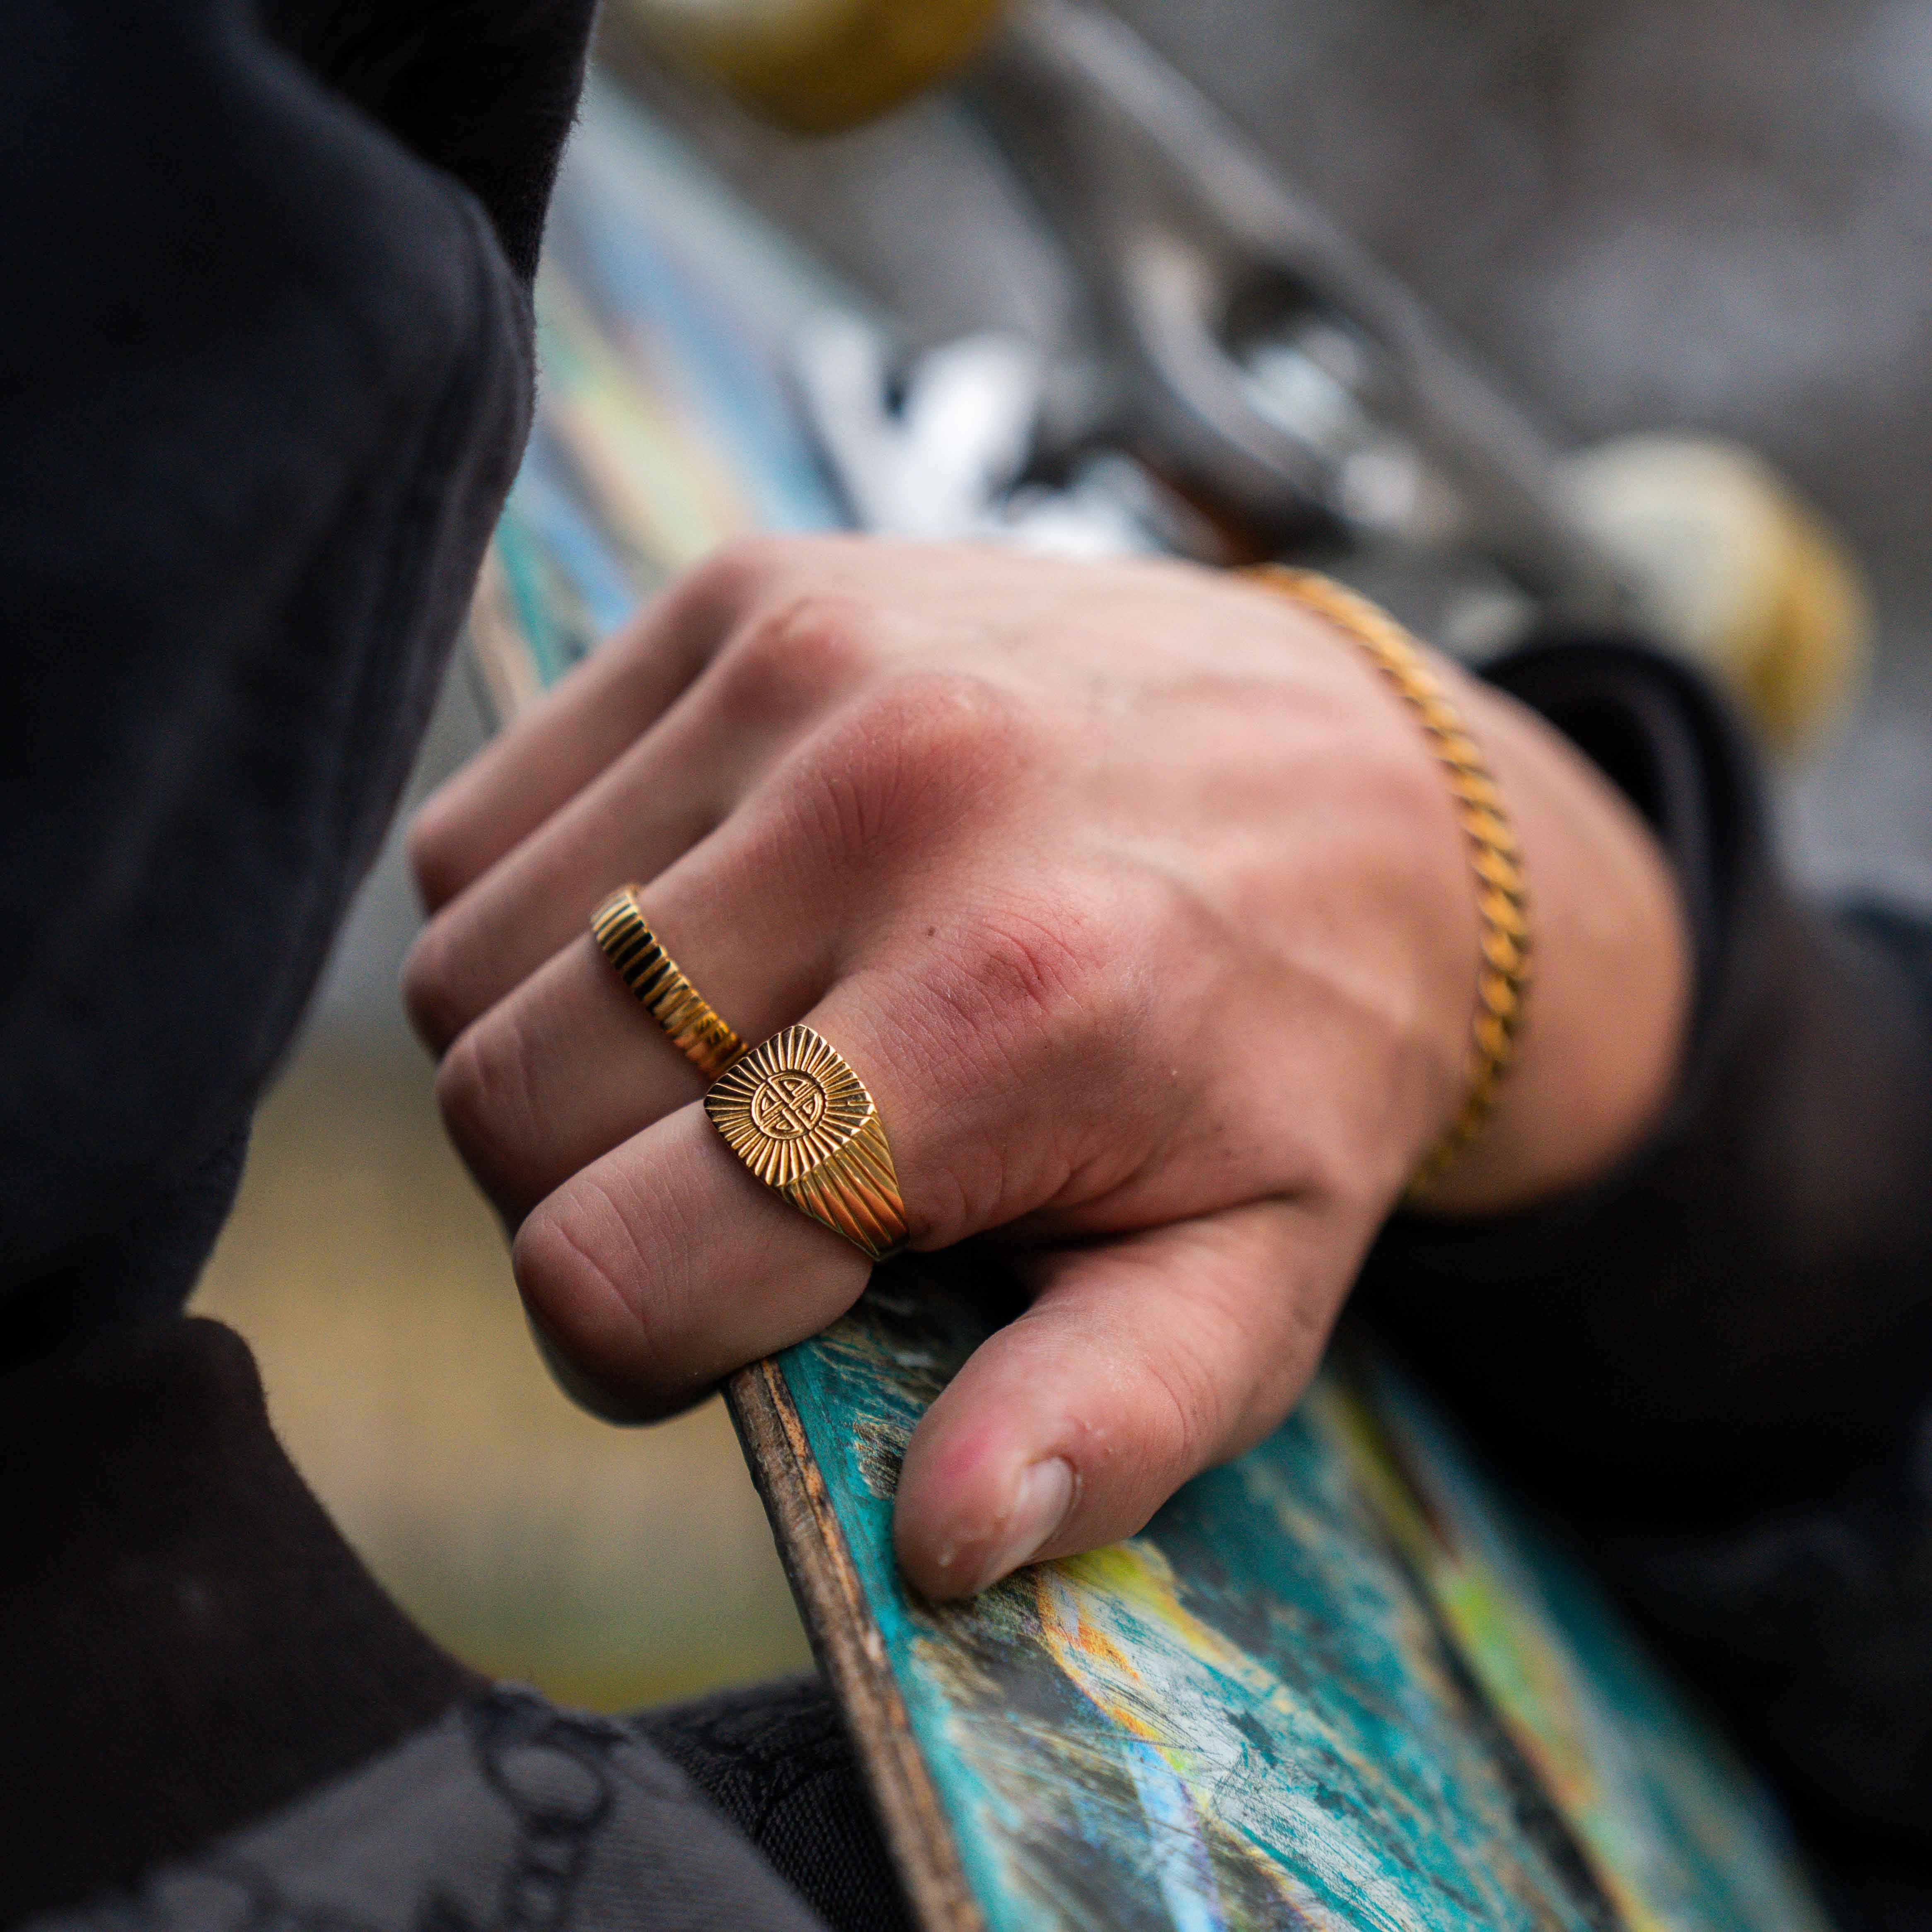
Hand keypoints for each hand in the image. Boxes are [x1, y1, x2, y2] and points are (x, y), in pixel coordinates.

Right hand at [404, 537, 1687, 1595]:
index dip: (641, 1351)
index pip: (625, 1260)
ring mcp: (805, 667)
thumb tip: (939, 1547)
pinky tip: (701, 938)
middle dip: (588, 1205)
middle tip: (736, 1188)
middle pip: (509, 1108)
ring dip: (562, 1062)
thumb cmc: (1299, 1047)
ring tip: (725, 1059)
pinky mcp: (753, 590)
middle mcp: (893, 799)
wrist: (1374, 776)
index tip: (737, 1317)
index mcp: (1016, 1006)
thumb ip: (1106, 1423)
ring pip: (470, 964)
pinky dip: (544, 923)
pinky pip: (489, 822)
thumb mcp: (1261, 1273)